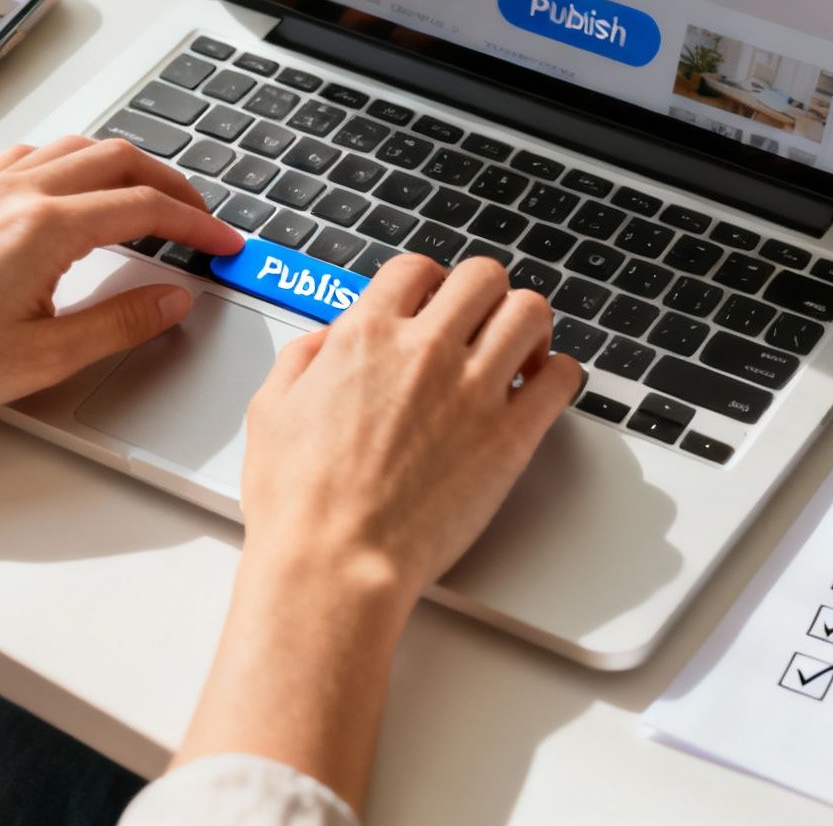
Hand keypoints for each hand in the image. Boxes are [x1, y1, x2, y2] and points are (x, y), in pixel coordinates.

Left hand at [0, 135, 243, 416]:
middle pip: (118, 159)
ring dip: (122, 165)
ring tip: (148, 198)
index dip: (197, 224)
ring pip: (73, 147)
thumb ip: (119, 323)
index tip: (222, 242)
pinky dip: (70, 162)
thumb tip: (171, 299)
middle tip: (199, 216)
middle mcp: (16, 194)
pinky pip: (29, 156)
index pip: (145, 208)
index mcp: (45, 229)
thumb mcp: (43, 357)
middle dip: (171, 182)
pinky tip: (71, 191)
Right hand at [241, 254, 580, 605]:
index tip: (432, 302)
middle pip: (483, 277)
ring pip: (529, 313)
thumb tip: (328, 341)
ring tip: (521, 349)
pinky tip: (543, 387)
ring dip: (528, 324)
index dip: (427, 282)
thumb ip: (302, 359)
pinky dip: (559, 374)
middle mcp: (425, 351)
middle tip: (480, 321)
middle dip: (483, 294)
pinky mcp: (510, 438)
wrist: (334, 562)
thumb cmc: (299, 502)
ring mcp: (473, 391)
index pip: (415, 270)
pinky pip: (561, 379)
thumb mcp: (271, 410)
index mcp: (366, 336)